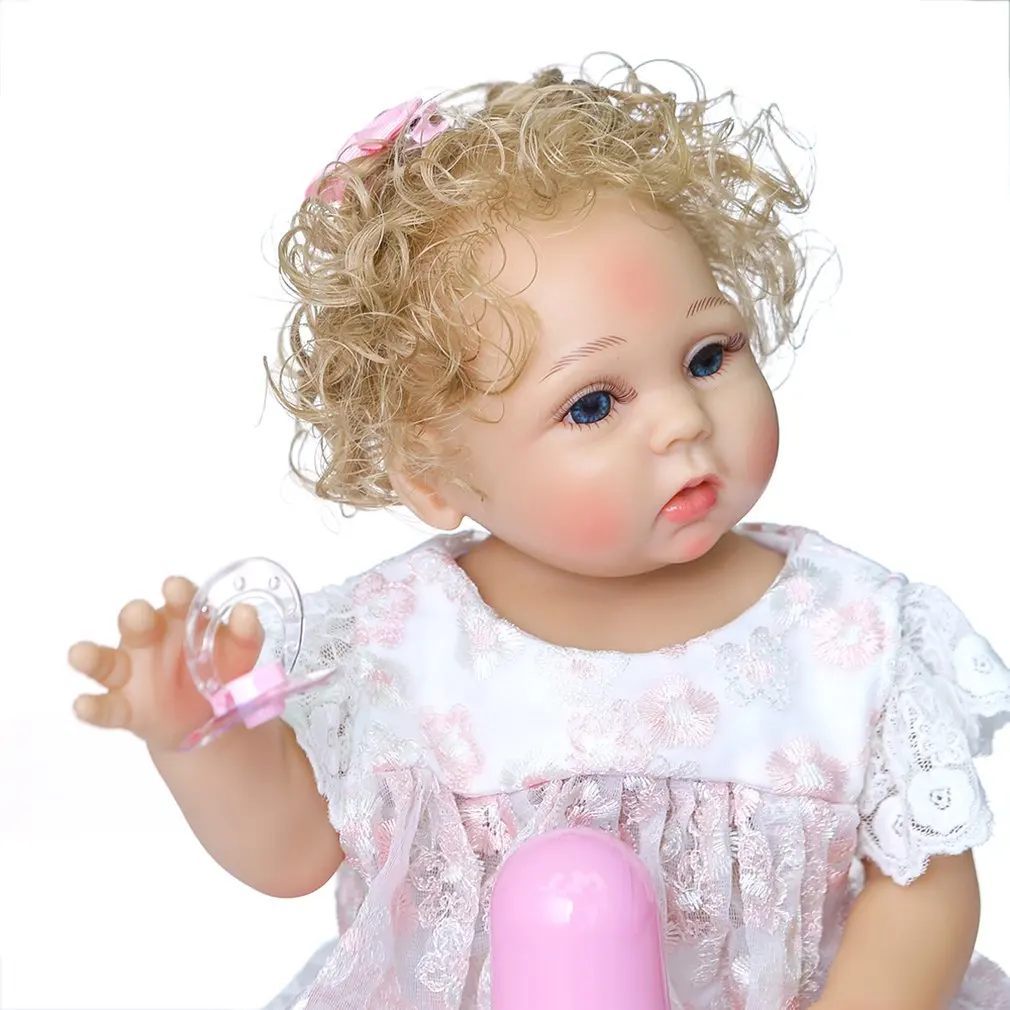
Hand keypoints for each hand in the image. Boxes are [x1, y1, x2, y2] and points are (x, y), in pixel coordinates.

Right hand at [69, 576, 264, 751]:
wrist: (211, 718)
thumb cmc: (222, 670)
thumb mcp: (241, 652)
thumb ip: (246, 633)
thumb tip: (247, 613)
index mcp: (182, 618)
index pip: (178, 599)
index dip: (176, 593)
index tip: (175, 589)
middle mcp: (150, 638)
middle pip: (137, 622)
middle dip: (136, 616)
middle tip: (140, 615)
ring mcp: (132, 671)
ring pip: (106, 661)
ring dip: (92, 656)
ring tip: (80, 654)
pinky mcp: (124, 705)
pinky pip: (105, 705)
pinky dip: (92, 706)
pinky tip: (83, 704)